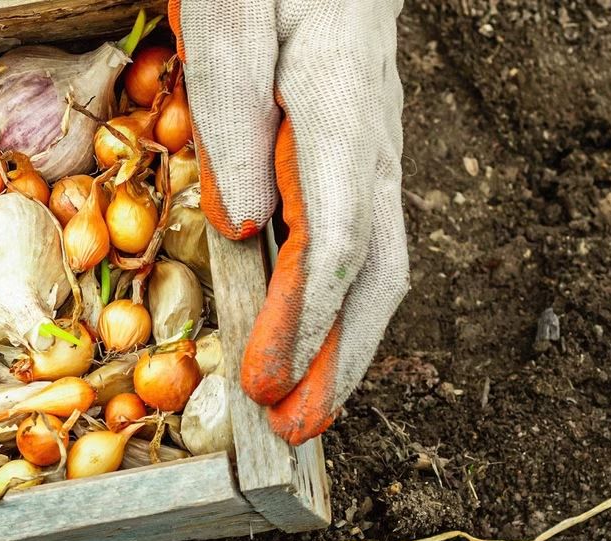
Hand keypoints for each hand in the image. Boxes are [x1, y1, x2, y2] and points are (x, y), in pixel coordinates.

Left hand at [172, 0, 408, 444]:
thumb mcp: (232, 17)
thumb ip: (231, 114)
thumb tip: (244, 226)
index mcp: (338, 107)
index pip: (336, 239)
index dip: (305, 320)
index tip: (269, 380)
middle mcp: (369, 140)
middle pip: (376, 272)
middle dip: (340, 360)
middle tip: (297, 429)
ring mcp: (370, 149)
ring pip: (379, 265)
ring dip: (346, 345)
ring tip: (306, 408)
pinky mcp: (354, 155)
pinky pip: (359, 245)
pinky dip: (339, 307)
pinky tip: (310, 339)